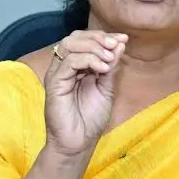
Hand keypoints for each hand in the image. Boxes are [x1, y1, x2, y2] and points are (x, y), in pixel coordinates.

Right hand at [42, 30, 126, 156]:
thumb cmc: (90, 119)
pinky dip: (88, 60)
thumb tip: (120, 44)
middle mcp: (64, 67)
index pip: (85, 39)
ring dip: (94, 47)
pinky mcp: (54, 83)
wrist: (79, 143)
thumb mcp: (107, 87)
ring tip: (110, 59)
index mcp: (75, 66)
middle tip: (116, 45)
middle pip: (75, 37)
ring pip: (70, 44)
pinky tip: (102, 69)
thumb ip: (111, 67)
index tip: (123, 39)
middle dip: (98, 38)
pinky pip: (69, 62)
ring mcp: (57, 74)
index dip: (104, 36)